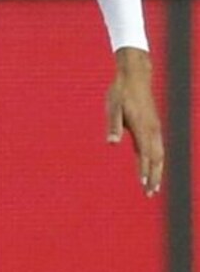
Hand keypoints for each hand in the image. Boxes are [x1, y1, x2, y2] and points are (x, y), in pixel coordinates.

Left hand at [106, 47, 163, 195]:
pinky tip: (153, 168)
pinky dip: (157, 161)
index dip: (145, 170)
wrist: (134, 77)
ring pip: (160, 154)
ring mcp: (155, 128)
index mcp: (142, 128)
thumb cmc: (120, 93)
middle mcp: (152, 130)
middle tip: (150, 194)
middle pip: (156, 159)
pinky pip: (158, 148)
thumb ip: (113, 126)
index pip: (145, 154)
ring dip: (157, 171)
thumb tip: (111, 143)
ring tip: (153, 187)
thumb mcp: (112, 107)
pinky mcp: (154, 126)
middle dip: (154, 177)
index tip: (144, 185)